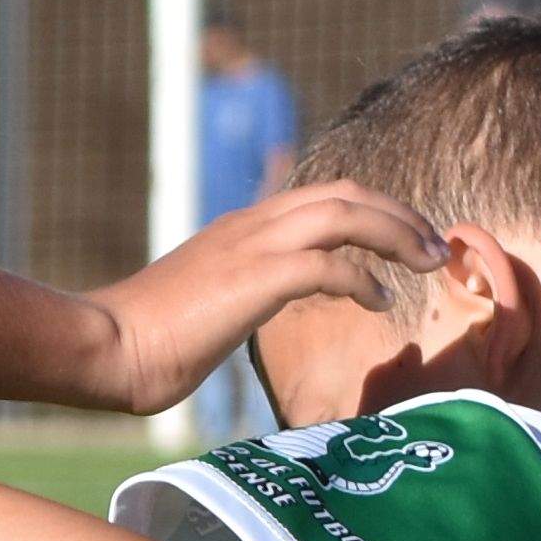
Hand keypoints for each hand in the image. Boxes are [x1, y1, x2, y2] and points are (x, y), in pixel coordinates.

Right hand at [90, 181, 442, 413]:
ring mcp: (251, 247)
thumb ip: (230, 298)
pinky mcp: (254, 280)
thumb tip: (243, 317)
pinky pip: (327, 265)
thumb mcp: (198, 308)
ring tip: (428, 260)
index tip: (404, 240)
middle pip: (345, 193)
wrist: (105, 347)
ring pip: (345, 212)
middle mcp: (250, 226)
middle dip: (400, 214)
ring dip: (397, 232)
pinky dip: (362, 277)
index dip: (373, 211)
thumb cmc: (142, 344)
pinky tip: (380, 302)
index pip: (320, 198)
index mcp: (239, 230)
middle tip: (435, 245)